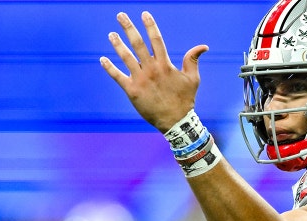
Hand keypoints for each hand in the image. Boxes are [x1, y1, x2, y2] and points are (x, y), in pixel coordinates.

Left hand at [100, 11, 208, 132]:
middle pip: (138, 44)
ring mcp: (140, 80)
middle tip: (120, 15)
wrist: (175, 121)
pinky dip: (110, 68)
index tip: (144, 14)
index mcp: (165, 65)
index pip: (156, 40)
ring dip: (117, 45)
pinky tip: (103, 59)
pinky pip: (118, 77)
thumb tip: (203, 46)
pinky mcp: (132, 91)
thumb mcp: (193, 79)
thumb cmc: (185, 100)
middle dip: (129, 28)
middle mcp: (151, 69)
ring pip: (126, 58)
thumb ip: (193, 60)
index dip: (150, 26)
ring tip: (111, 34)